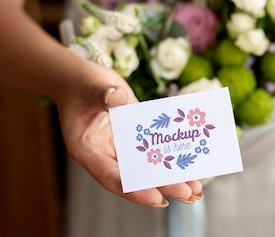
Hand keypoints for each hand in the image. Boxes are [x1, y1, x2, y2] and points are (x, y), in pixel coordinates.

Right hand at [54, 59, 202, 206]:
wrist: (79, 77)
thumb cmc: (78, 83)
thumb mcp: (88, 87)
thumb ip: (102, 95)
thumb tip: (117, 98)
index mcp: (88, 150)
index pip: (112, 177)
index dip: (135, 190)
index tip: (157, 198)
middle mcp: (105, 154)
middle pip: (135, 177)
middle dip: (162, 186)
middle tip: (188, 194)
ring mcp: (121, 146)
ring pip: (148, 167)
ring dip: (171, 177)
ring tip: (196, 188)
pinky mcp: (134, 135)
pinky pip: (154, 149)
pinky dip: (170, 155)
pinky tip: (191, 162)